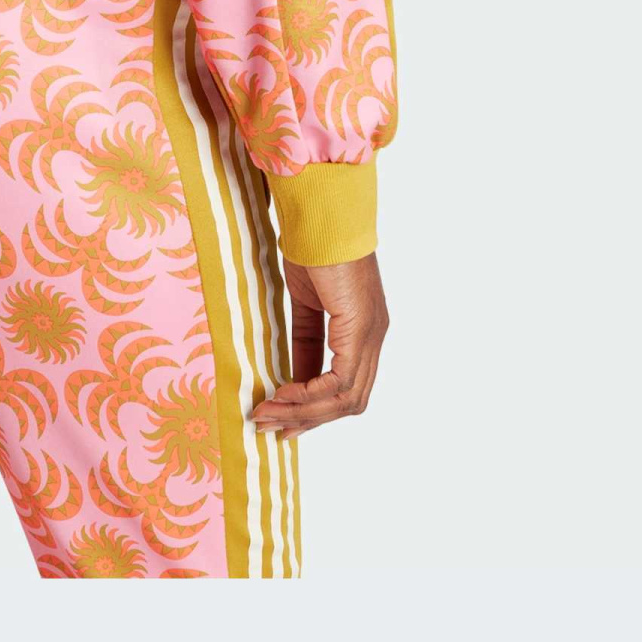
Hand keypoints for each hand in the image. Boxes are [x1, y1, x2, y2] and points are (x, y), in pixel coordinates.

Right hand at [250, 252, 388, 433]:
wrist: (321, 214)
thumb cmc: (312, 247)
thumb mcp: (306, 303)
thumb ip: (305, 341)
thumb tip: (292, 378)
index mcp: (364, 331)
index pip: (346, 387)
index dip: (315, 409)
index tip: (282, 419)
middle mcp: (374, 338)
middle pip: (349, 401)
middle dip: (308, 419)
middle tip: (271, 427)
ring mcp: (371, 334)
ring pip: (346, 398)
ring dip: (304, 413)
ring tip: (267, 416)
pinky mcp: (360, 328)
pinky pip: (340, 380)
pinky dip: (310, 394)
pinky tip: (282, 395)